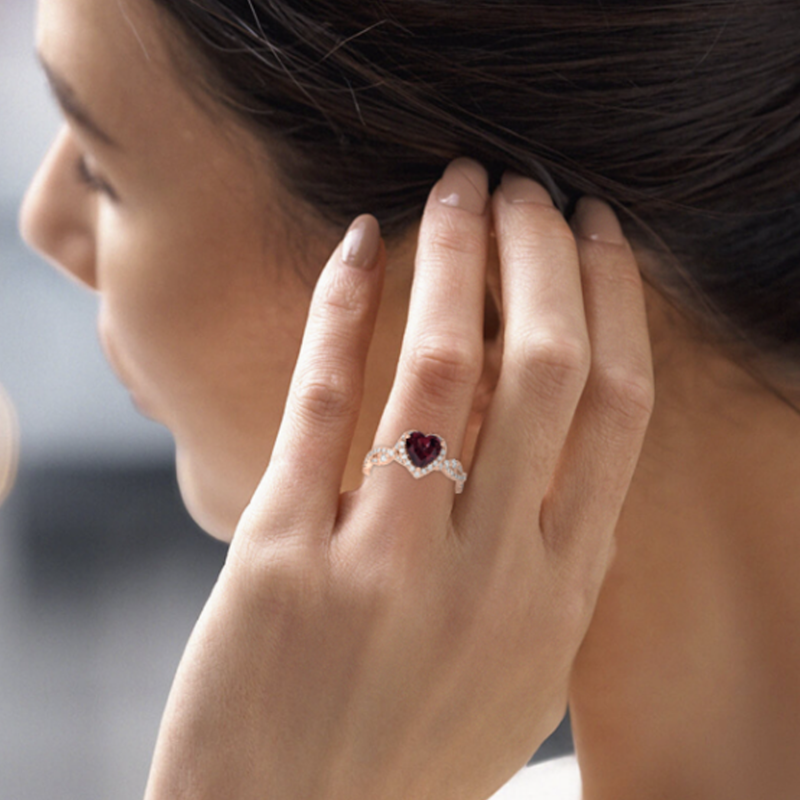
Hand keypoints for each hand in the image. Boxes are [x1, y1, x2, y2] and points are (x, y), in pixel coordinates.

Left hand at [144, 159, 652, 799]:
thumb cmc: (407, 752)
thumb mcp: (515, 667)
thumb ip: (541, 560)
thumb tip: (541, 436)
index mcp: (559, 594)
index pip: (617, 409)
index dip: (614, 301)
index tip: (598, 231)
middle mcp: (490, 574)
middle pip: (545, 366)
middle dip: (542, 251)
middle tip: (524, 184)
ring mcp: (385, 565)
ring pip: (440, 365)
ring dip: (454, 251)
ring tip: (455, 186)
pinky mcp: (283, 560)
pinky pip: (320, 399)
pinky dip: (341, 305)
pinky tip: (357, 243)